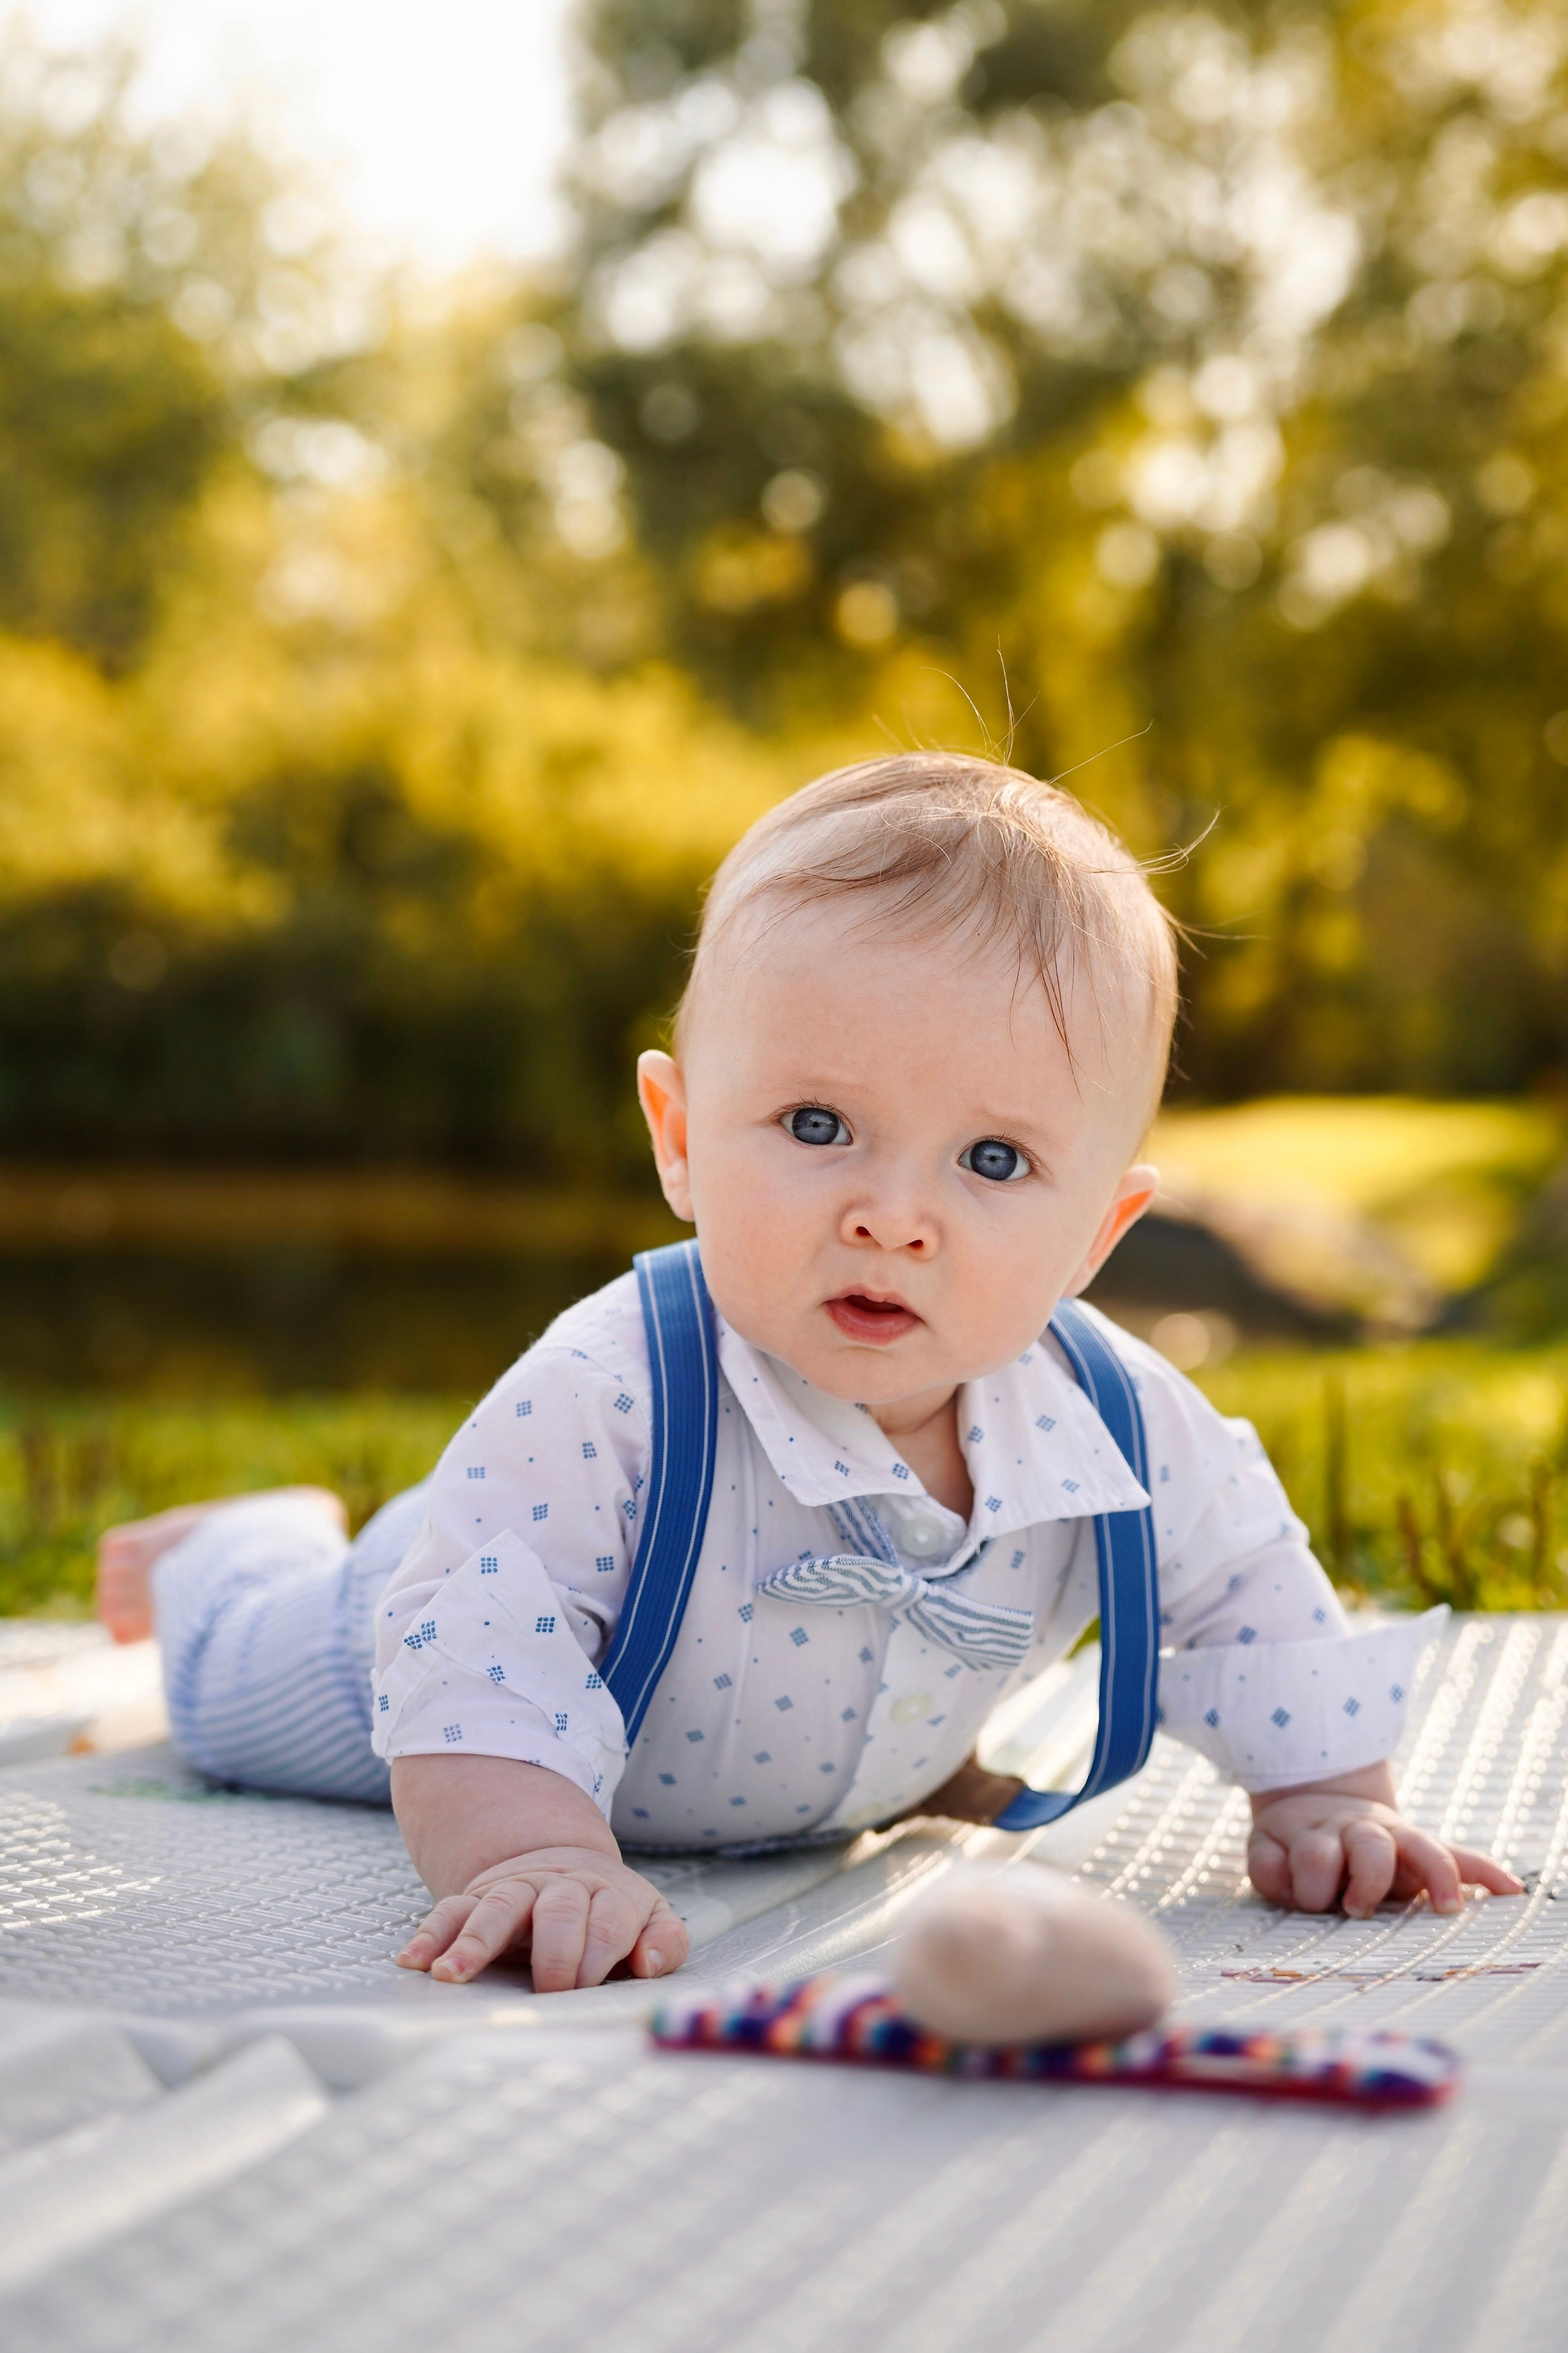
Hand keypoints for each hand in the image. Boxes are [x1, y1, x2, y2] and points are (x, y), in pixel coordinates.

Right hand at [396, 1844, 689, 1989]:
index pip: (607, 1922)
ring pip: (498, 1907)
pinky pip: (452, 1910)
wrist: (567, 1868)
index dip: (598, 1957)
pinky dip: (431, 1935)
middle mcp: (561, 1887)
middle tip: (548, 1992)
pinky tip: (413, 1961)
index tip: (586, 1989)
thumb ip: (664, 1942)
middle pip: (557, 1910)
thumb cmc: (612, 1914)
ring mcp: (517, 1889)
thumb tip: (648, 1963)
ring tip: (452, 1975)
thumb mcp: (651, 1920)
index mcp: (609, 1894)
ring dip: (474, 1941)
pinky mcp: (480, 1896)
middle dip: (554, 1954)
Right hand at [1249, 1764, 1522, 1918]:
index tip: (1450, 1909)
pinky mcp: (1263, 1841)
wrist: (1307, 1803)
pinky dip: (1277, 1884)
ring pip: (1315, 1857)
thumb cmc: (1370, 1847)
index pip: (1427, 1849)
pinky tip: (1284, 1888)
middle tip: (1359, 1909)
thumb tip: (1516, 1889)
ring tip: (1319, 1902)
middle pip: (1371, 1848)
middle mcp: (1352, 1830)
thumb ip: (1463, 1866)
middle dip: (1370, 1882)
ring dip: (1317, 1891)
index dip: (1442, 1875)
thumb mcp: (1416, 1852)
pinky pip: (1266, 1868)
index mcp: (1394, 1836)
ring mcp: (1307, 1832)